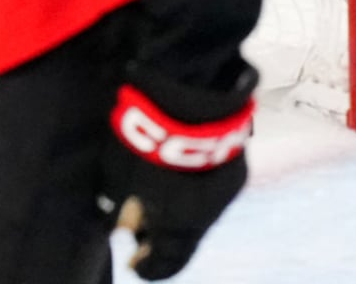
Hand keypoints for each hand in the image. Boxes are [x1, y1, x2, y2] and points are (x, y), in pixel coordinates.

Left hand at [102, 75, 252, 278]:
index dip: (151, 267)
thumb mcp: (119, 174)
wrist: (188, 88)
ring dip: (179, 217)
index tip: (136, 267)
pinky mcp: (236, 159)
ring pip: (201, 212)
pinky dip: (191, 193)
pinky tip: (177, 184)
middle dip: (163, 243)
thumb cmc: (146, 134)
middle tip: (142, 242)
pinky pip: (210, 188)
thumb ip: (121, 204)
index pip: (168, 260)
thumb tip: (120, 224)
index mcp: (180, 222)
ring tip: (154, 210)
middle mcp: (209, 211)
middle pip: (187, 239)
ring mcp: (226, 185)